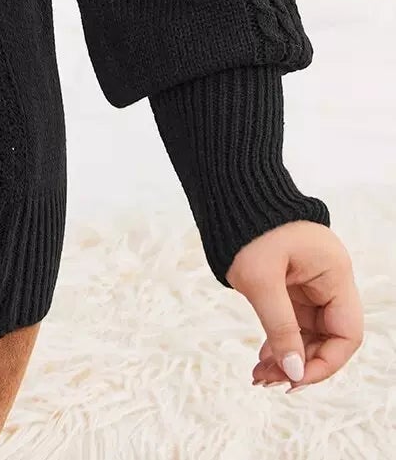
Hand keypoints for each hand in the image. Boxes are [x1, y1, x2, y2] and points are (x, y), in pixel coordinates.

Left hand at [227, 220, 362, 391]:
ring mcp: (310, 280)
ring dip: (288, 356)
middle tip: (269, 382)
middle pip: (328, 336)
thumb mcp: (261, 281)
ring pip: (308, 332)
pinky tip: (262, 357)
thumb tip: (295, 374)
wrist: (226, 190)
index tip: (295, 380)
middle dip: (301, 363)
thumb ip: (280, 328)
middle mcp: (328, 279)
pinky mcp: (291, 281)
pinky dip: (279, 339)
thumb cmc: (246, 227)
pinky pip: (293, 319)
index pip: (347, 333)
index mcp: (334, 273)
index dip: (325, 363)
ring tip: (260, 376)